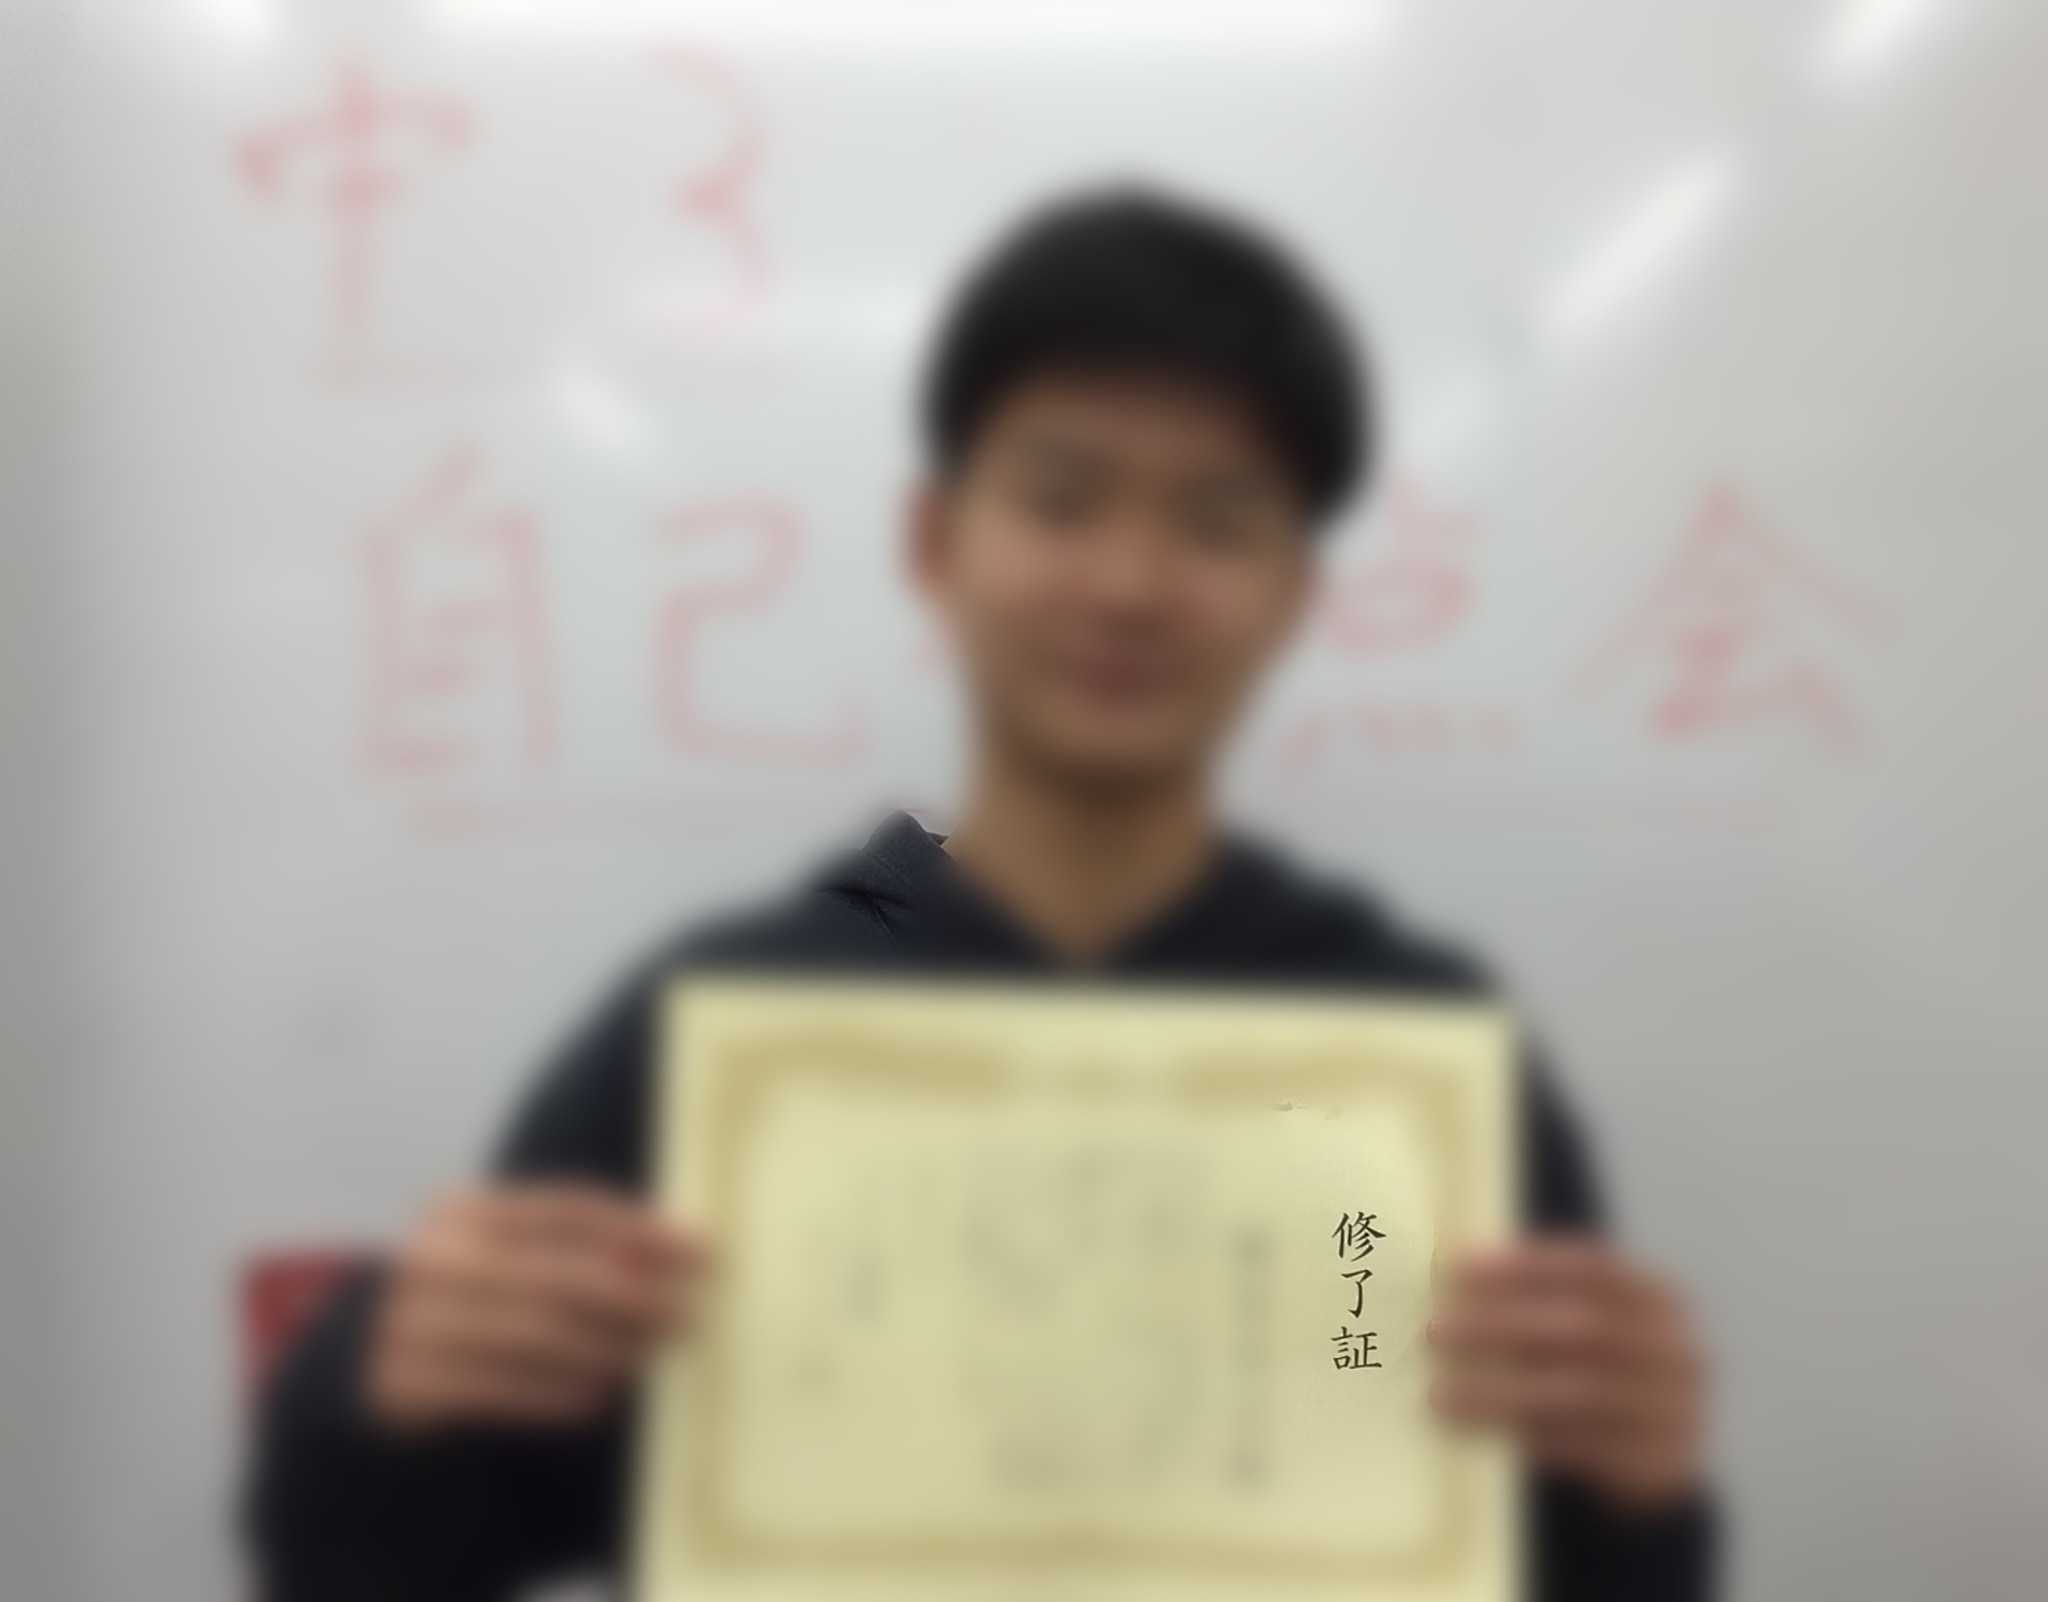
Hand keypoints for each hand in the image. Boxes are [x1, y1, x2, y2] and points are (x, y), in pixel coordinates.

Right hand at [364, 1183, 702, 1433]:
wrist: (361, 1360)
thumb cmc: (463, 1298)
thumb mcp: (508, 1256)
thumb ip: (578, 1249)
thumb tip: (674, 1250)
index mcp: (465, 1209)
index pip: (570, 1209)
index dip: (641, 1229)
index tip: (698, 1251)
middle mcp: (435, 1258)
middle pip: (558, 1273)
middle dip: (633, 1297)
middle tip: (685, 1316)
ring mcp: (413, 1322)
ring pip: (535, 1334)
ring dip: (604, 1348)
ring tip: (646, 1357)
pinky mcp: (407, 1385)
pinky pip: (502, 1391)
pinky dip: (558, 1394)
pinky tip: (598, 1395)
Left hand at [1428, 1237, 1706, 1514]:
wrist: (1661, 1452)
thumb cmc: (1603, 1369)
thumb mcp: (1590, 1325)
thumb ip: (1541, 1302)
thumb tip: (1452, 1279)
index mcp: (1660, 1298)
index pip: (1592, 1266)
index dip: (1524, 1266)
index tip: (1458, 1270)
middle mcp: (1677, 1350)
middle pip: (1583, 1326)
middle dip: (1501, 1325)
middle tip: (1436, 1332)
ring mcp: (1677, 1410)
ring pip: (1579, 1393)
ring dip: (1500, 1393)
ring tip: (1441, 1395)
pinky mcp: (1659, 1465)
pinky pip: (1587, 1448)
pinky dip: (1531, 1436)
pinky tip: (1486, 1430)